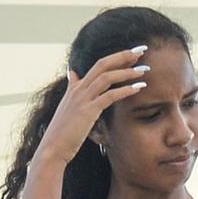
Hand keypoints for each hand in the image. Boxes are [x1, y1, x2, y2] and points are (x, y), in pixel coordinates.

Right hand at [35, 48, 150, 166]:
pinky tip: (138, 88)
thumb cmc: (63, 132)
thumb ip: (72, 88)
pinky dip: (125, 90)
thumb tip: (72, 73)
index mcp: (76, 87)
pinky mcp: (88, 111)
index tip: (131, 54)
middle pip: (103, 64)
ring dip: (127, 72)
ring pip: (107, 77)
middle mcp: (78, 88)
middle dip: (123, 56)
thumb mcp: (67, 106)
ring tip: (144, 70)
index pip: (97, 65)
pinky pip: (109, 96)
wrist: (53, 147)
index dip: (115, 58)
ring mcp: (82, 98)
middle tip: (141, 51)